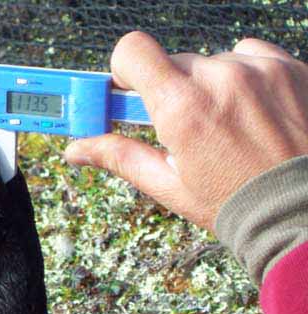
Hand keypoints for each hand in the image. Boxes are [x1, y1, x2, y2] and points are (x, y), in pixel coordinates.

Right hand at [65, 33, 307, 229]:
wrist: (303, 213)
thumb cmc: (235, 204)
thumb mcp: (169, 185)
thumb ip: (119, 157)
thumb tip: (76, 150)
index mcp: (182, 108)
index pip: (131, 51)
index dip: (125, 69)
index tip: (130, 89)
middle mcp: (220, 78)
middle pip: (172, 62)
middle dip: (171, 89)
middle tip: (184, 123)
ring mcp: (259, 69)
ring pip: (211, 61)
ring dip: (211, 85)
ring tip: (228, 125)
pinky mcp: (289, 67)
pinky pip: (250, 56)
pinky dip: (246, 78)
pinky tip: (254, 112)